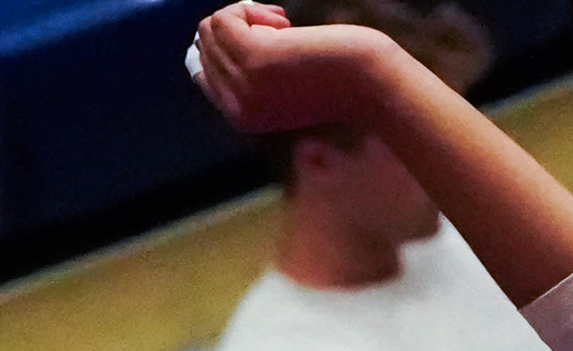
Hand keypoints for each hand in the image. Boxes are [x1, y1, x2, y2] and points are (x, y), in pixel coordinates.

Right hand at [189, 1, 410, 132]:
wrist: (372, 85)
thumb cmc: (336, 78)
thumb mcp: (283, 81)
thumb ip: (249, 69)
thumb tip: (211, 31)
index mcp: (242, 118)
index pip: (200, 70)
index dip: (225, 44)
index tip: (262, 38)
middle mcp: (236, 108)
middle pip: (202, 46)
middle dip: (236, 27)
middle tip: (278, 30)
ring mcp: (242, 84)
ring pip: (209, 29)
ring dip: (243, 16)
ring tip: (281, 26)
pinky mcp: (253, 58)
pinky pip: (223, 19)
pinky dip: (249, 9)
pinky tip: (282, 21)